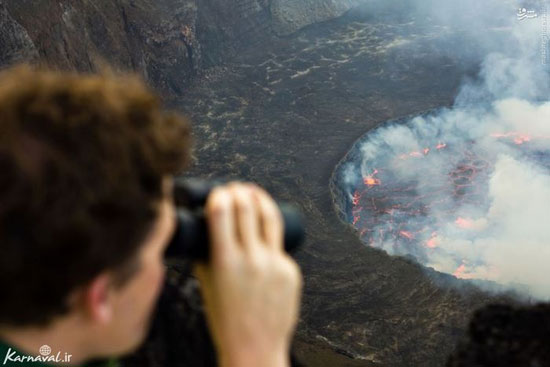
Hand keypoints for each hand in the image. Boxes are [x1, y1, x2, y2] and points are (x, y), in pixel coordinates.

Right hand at [193, 182, 302, 366]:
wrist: (255, 348)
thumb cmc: (226, 320)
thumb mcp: (207, 284)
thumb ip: (207, 255)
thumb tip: (210, 228)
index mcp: (226, 262)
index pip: (223, 212)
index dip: (221, 195)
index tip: (219, 192)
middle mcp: (252, 259)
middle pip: (249, 208)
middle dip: (240, 191)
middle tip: (235, 188)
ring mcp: (275, 264)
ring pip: (270, 217)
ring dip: (260, 198)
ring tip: (254, 192)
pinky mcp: (291, 270)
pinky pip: (279, 245)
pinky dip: (268, 235)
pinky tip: (262, 232)